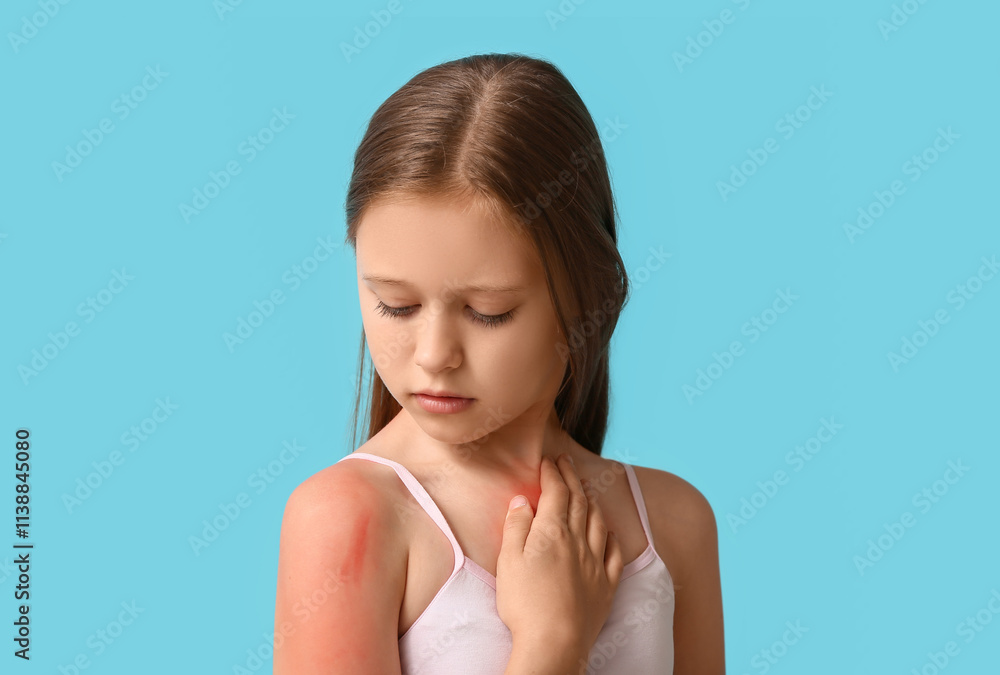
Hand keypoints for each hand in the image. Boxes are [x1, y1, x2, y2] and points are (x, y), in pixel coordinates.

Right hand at [495, 453, 623, 660]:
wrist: (554, 643)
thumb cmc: (524, 603)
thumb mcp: (509, 560)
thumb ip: (516, 526)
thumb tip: (524, 500)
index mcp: (553, 532)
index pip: (556, 492)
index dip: (553, 473)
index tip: (548, 461)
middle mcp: (578, 542)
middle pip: (579, 501)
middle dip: (572, 478)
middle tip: (566, 464)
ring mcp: (595, 563)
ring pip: (598, 522)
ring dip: (591, 501)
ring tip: (586, 491)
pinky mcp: (606, 585)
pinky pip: (613, 552)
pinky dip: (610, 535)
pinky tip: (607, 531)